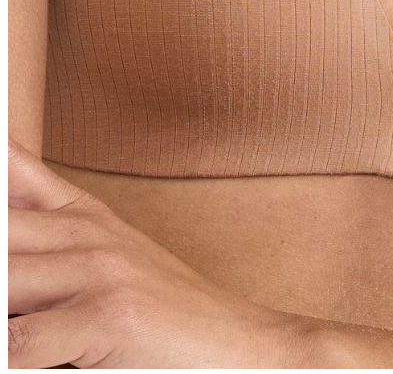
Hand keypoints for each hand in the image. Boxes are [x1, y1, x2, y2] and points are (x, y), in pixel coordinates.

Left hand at [7, 139, 308, 368]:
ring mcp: (96, 270)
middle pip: (0, 224)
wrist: (242, 344)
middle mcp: (84, 232)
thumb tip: (15, 213)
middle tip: (2, 271)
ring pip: (1, 277)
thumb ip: (51, 229)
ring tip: (9, 303)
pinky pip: (20, 343)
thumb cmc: (167, 311)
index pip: (13, 170)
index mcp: (82, 215)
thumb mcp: (109, 257)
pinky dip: (9, 349)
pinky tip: (10, 347)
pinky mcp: (106, 316)